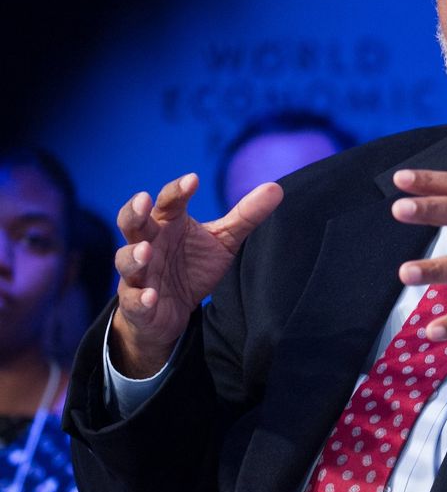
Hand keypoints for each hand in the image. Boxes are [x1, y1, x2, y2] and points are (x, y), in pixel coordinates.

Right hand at [110, 173, 282, 376]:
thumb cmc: (194, 266)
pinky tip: (151, 296)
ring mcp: (138, 274)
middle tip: (143, 200)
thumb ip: (245, 216)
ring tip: (146, 251)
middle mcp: (148, 243)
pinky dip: (140, 298)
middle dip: (134, 212)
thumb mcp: (223, 240)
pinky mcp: (136, 303)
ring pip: (125, 260)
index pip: (169, 201)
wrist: (173, 311)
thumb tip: (276, 188)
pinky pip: (133, 300)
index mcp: (168, 223)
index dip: (178, 189)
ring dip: (133, 255)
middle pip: (132, 222)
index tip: (193, 179)